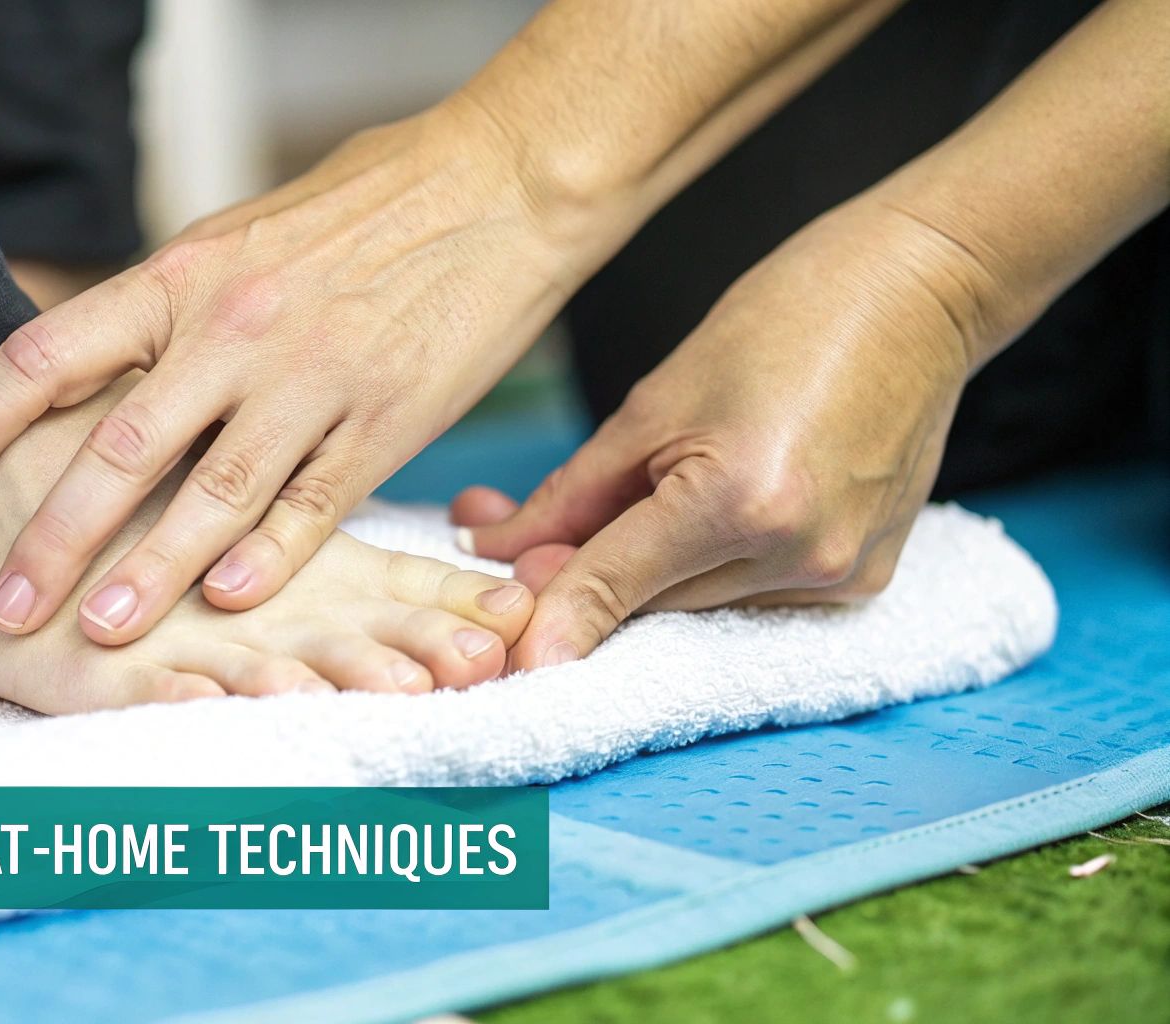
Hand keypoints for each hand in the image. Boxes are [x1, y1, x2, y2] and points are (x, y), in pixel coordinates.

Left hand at [0, 98, 598, 642]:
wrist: (497, 184)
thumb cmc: (361, 207)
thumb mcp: (237, 239)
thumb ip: (166, 311)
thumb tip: (88, 375)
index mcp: (183, 277)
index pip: (47, 355)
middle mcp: (235, 330)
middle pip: (117, 450)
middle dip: (51, 538)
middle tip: (4, 606)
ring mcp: (311, 379)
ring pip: (211, 495)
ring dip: (150, 572)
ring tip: (100, 629)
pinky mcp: (386, 421)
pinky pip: (312, 506)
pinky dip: (267, 560)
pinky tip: (226, 603)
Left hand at [459, 200, 983, 668]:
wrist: (917, 294)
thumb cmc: (782, 322)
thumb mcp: (653, 403)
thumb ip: (573, 494)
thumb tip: (500, 549)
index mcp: (741, 502)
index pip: (616, 582)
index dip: (551, 616)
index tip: (507, 655)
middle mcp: (800, 555)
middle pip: (653, 606)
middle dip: (582, 584)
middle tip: (516, 545)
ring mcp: (842, 575)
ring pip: (698, 608)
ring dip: (645, 580)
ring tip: (617, 509)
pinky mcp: (866, 579)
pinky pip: (754, 598)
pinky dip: (708, 572)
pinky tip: (697, 516)